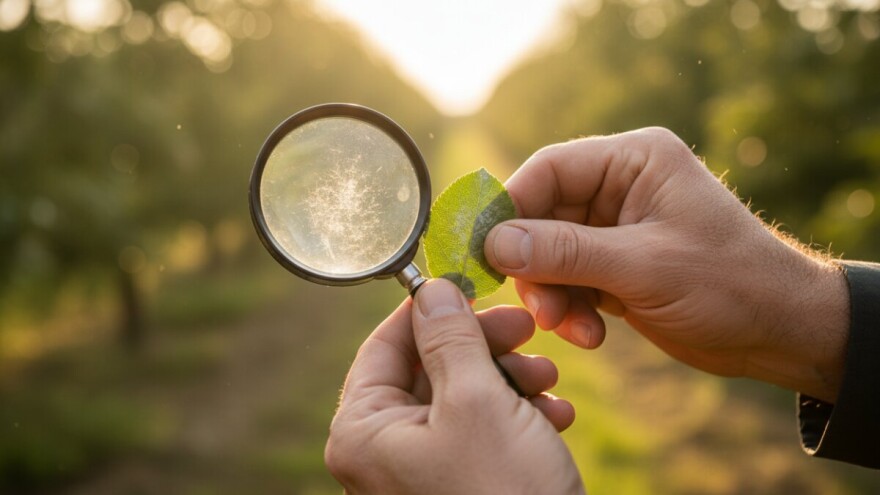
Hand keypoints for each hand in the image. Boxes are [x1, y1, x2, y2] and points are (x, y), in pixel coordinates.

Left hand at [325, 279, 584, 494]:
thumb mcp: (478, 401)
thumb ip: (451, 338)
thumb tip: (430, 289)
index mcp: (363, 433)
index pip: (384, 346)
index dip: (430, 310)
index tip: (472, 287)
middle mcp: (383, 454)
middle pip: (428, 368)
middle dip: (485, 347)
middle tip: (528, 329)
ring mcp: (420, 473)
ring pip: (462, 396)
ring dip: (511, 379)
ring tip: (549, 382)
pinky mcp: (459, 486)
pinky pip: (481, 432)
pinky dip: (518, 416)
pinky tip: (556, 415)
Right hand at [484, 127, 849, 402]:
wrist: (780, 331)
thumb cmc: (730, 284)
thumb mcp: (644, 266)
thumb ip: (566, 252)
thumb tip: (494, 244)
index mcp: (634, 160)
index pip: (549, 170)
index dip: (509, 207)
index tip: (482, 250)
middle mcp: (620, 186)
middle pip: (542, 216)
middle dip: (535, 265)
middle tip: (540, 308)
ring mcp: (616, 228)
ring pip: (549, 254)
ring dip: (553, 295)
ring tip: (572, 329)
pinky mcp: (615, 266)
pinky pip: (570, 281)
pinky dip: (571, 310)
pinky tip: (592, 335)